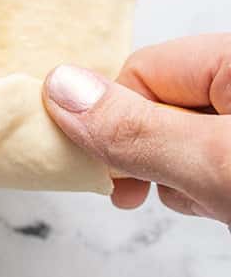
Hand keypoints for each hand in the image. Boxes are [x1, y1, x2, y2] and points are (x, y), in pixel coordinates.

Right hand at [44, 38, 230, 223]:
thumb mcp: (214, 162)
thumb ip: (136, 129)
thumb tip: (60, 89)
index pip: (139, 70)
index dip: (118, 121)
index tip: (116, 171)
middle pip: (157, 104)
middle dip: (149, 154)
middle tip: (156, 192)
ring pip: (181, 136)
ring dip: (179, 177)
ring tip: (211, 204)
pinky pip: (208, 157)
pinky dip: (207, 186)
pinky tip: (222, 206)